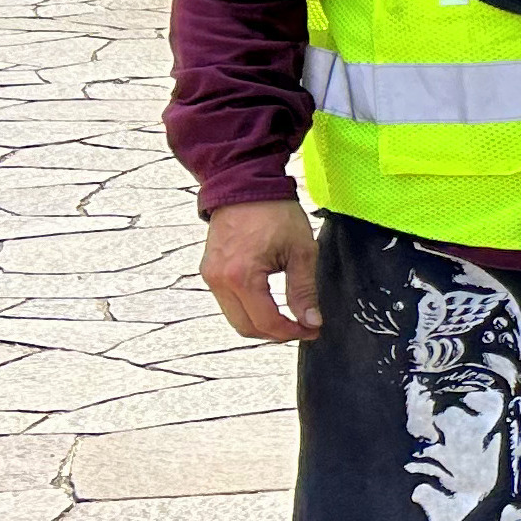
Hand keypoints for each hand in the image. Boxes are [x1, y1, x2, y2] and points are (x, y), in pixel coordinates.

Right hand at [200, 201, 320, 341]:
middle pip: (245, 328)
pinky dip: (248, 309)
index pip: (266, 322)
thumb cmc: (275, 213)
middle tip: (302, 327)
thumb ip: (304, 291)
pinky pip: (227, 302)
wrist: (245, 186)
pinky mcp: (209, 271)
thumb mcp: (301, 251)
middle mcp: (219, 281)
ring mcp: (210, 276)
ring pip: (235, 318)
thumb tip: (311, 321)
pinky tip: (270, 303)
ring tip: (289, 317)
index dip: (292, 332)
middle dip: (276, 334)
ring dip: (261, 323)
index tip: (311, 330)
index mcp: (242, 277)